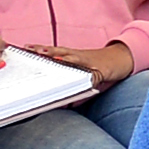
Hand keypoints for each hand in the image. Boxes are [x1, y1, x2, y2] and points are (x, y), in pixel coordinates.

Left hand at [16, 40, 131, 85]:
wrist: (123, 59)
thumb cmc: (102, 67)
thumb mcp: (85, 74)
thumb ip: (73, 84)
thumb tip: (61, 100)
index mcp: (73, 57)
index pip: (53, 51)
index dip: (40, 49)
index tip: (25, 48)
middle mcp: (78, 56)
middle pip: (58, 51)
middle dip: (43, 51)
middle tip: (28, 50)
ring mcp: (88, 61)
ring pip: (69, 57)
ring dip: (58, 55)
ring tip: (44, 55)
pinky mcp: (100, 69)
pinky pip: (87, 69)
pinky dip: (80, 69)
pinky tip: (70, 68)